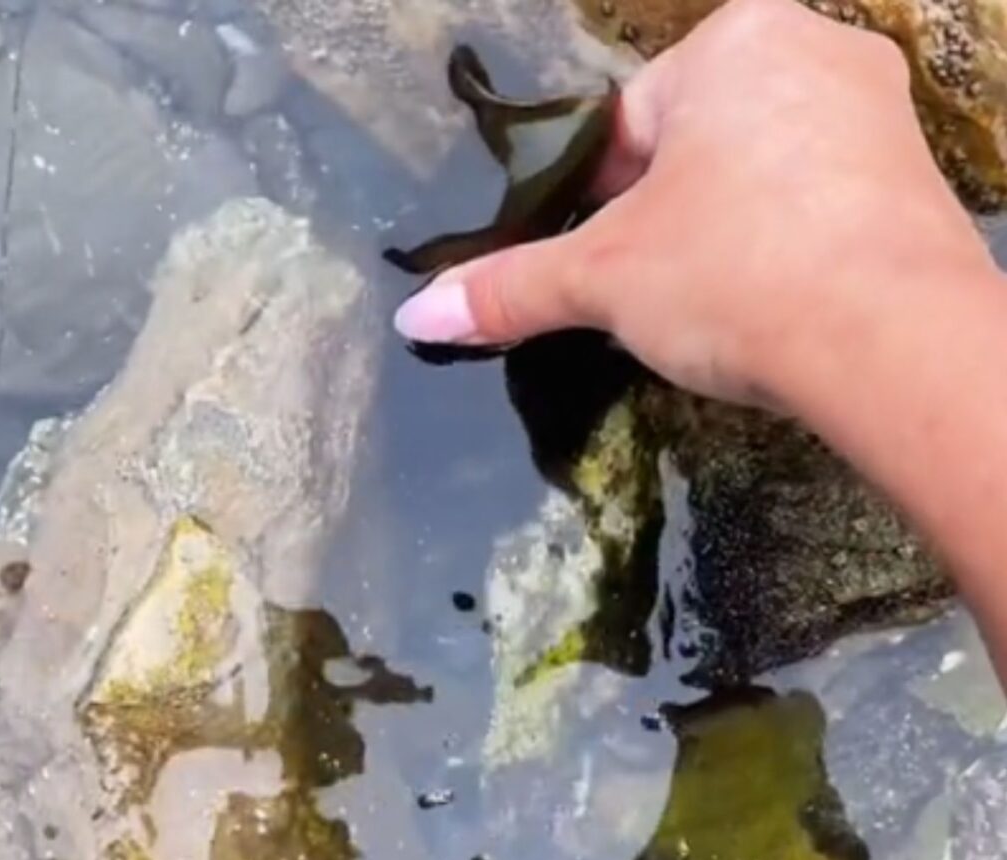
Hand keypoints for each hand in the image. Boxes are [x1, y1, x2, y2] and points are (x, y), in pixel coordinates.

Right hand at [393, 0, 995, 415]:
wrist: (895, 342)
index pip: (625, 127)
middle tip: (650, 293)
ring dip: (721, 233)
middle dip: (660, 219)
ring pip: (759, 174)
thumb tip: (415, 317)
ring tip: (714, 305)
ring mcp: (877, 112)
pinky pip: (821, 203)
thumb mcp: (604, 281)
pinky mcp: (918, 178)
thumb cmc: (734, 276)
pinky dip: (786, 247)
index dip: (594, 203)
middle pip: (694, 148)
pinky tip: (776, 301)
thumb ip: (511, 290)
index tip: (596, 264)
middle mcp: (814, 50)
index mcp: (732, 44)